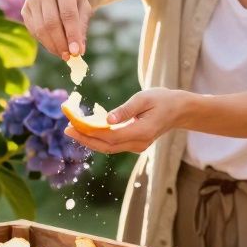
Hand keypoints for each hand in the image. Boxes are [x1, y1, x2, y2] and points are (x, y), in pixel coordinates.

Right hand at [23, 0, 91, 58]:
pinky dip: (44, 41)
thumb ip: (82, 27)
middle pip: (51, 23)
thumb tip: (79, 50)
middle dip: (61, 43)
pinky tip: (53, 45)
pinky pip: (33, 30)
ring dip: (52, 45)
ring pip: (40, 28)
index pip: (68, 14)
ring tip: (63, 53)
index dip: (72, 34)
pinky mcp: (25, 9)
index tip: (76, 52)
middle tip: (69, 56)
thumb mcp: (83, 6)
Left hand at [65, 88, 188, 153]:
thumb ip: (126, 109)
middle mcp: (139, 143)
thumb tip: (106, 119)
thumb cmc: (162, 99)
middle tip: (67, 129)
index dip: (89, 133)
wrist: (179, 110)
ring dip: (90, 140)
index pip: (110, 137)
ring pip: (109, 147)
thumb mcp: (144, 98)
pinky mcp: (135, 144)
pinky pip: (113, 144)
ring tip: (73, 129)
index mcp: (142, 132)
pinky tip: (88, 130)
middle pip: (106, 146)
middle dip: (85, 139)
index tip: (73, 125)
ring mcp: (137, 146)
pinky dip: (99, 138)